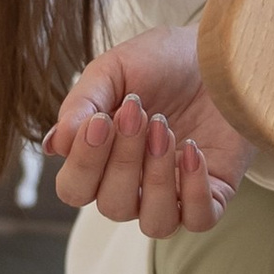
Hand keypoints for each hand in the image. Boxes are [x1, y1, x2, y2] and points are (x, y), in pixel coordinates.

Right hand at [50, 25, 252, 238]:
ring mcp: (175, 193)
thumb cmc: (161, 61)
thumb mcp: (114, 70)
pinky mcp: (214, 192)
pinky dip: (195, 190)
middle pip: (112, 207)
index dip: (84, 164)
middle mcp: (133, 185)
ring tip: (165, 129)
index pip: (74, 190)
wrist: (217, 50)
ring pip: (155, 223)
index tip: (101, 121)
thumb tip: (56, 146)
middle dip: (124, 160)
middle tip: (139, 112)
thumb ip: (82, 104)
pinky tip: (193, 150)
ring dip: (157, 179)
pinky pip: (199, 219)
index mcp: (101, 160)